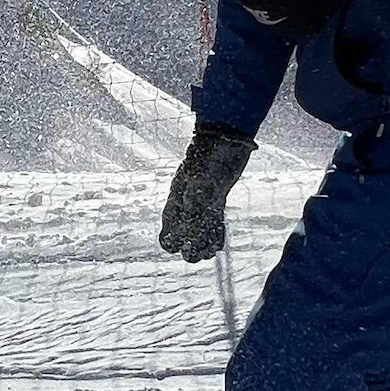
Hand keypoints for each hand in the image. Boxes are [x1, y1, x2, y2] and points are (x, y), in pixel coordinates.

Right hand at [159, 122, 254, 260]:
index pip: (166, 235)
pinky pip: (212, 226)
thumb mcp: (200, 174)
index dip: (174, 244)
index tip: (186, 242)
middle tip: (202, 250)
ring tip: (211, 249)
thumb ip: (194, 195)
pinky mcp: (215, 202)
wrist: (223, 140)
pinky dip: (214, 237)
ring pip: (197, 235)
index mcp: (175, 204)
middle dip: (190, 250)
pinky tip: (218, 245)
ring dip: (203, 246)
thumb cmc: (208, 154)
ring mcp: (200, 206)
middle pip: (181, 239)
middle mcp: (185, 208)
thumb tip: (190, 215)